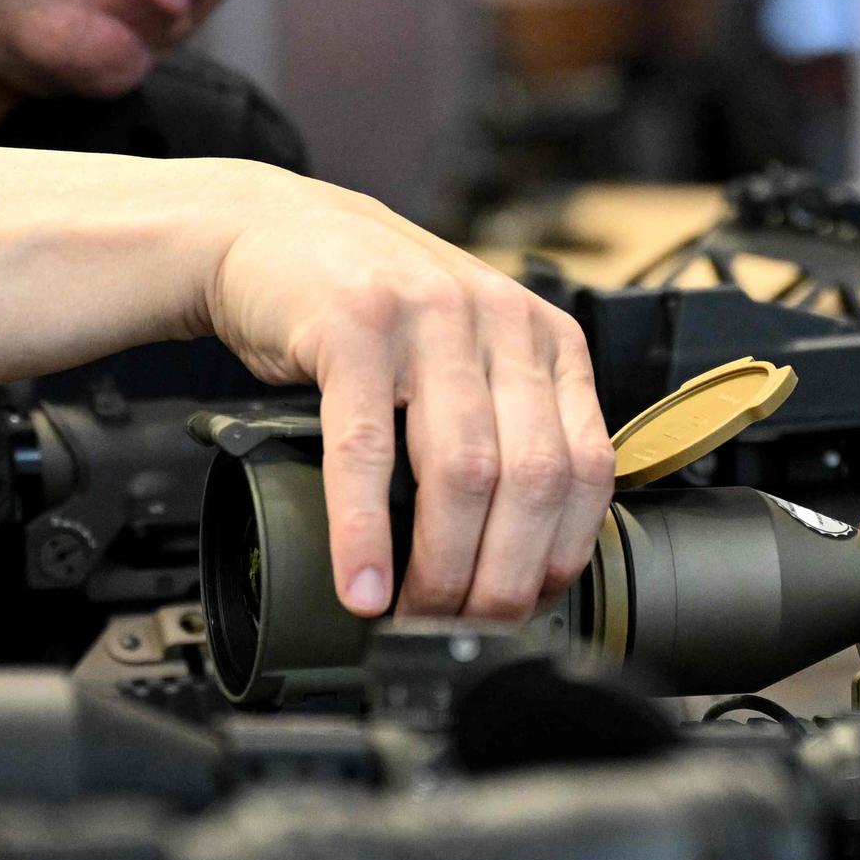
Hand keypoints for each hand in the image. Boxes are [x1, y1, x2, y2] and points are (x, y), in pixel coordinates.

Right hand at [200, 168, 616, 620]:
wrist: (271, 233)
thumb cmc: (373, 313)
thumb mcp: (467, 355)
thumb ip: (507, 424)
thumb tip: (521, 557)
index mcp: (545, 339)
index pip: (588, 466)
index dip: (561, 552)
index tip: (526, 604)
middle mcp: (500, 322)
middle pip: (531, 479)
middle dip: (501, 576)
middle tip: (464, 626)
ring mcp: (430, 317)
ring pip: (463, 471)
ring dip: (440, 565)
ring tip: (412, 616)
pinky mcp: (354, 325)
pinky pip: (367, 450)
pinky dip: (363, 532)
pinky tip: (361, 583)